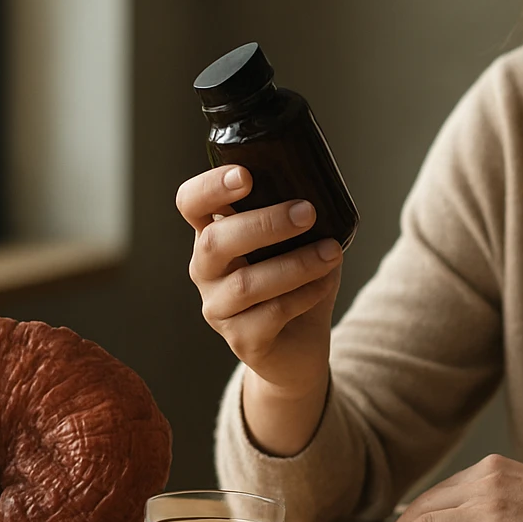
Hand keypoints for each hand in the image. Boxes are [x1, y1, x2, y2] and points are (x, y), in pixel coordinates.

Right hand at [175, 164, 341, 398]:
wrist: (299, 346)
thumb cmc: (296, 283)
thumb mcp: (296, 243)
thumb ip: (297, 216)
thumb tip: (324, 192)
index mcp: (214, 235)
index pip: (191, 203)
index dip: (210, 187)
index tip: (245, 175)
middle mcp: (206, 270)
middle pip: (214, 242)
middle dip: (264, 223)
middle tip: (307, 212)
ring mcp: (218, 308)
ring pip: (245, 283)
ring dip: (294, 264)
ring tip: (331, 252)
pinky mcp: (242, 340)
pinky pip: (270, 314)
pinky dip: (303, 294)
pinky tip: (324, 282)